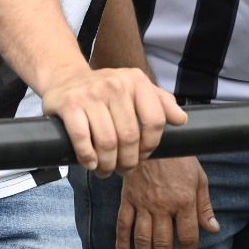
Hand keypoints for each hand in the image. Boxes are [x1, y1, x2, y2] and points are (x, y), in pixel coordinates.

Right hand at [41, 66, 188, 175]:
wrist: (66, 77)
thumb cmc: (106, 91)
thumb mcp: (136, 89)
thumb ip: (161, 103)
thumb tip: (182, 120)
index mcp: (136, 81)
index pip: (155, 120)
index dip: (150, 145)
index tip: (143, 155)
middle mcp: (115, 84)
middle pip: (130, 137)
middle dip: (128, 161)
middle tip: (123, 169)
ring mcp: (90, 94)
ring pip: (107, 142)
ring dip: (108, 164)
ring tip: (106, 170)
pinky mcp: (69, 104)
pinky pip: (82, 139)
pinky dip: (88, 157)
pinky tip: (90, 163)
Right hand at [114, 155, 217, 248]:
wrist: (155, 140)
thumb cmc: (180, 158)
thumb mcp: (199, 178)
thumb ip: (204, 205)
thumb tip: (213, 229)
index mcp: (184, 201)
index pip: (187, 236)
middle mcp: (163, 206)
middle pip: (163, 243)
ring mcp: (143, 203)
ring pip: (143, 238)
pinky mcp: (128, 198)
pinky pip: (123, 223)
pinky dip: (122, 240)